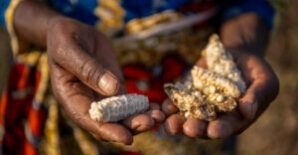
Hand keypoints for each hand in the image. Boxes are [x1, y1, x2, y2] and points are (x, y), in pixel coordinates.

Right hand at [47, 18, 164, 143]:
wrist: (73, 32)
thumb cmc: (63, 39)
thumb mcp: (70, 51)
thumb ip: (89, 70)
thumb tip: (113, 89)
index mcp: (71, 97)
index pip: (89, 120)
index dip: (108, 131)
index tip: (127, 137)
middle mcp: (88, 102)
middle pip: (110, 122)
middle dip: (130, 125)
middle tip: (151, 122)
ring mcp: (103, 96)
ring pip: (123, 114)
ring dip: (140, 118)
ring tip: (160, 116)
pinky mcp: (115, 87)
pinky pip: (130, 102)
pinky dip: (143, 107)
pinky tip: (157, 107)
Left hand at [162, 50, 278, 138]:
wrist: (235, 55)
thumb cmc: (254, 70)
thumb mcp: (264, 80)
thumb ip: (258, 95)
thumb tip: (247, 110)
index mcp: (236, 118)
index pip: (229, 126)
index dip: (221, 129)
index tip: (214, 131)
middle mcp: (216, 116)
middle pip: (204, 126)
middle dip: (196, 128)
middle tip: (189, 128)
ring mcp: (200, 106)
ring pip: (187, 117)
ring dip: (178, 122)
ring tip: (169, 124)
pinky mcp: (188, 95)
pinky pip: (176, 103)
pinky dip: (168, 106)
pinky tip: (162, 108)